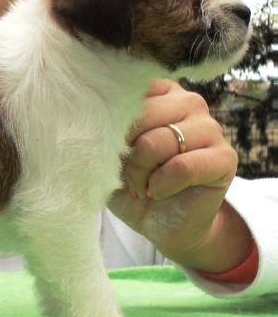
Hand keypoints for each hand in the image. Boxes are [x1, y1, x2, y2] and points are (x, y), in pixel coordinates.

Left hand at [108, 79, 251, 272]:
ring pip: (159, 140)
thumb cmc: (132, 182)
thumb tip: (91, 118)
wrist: (162, 224)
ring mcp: (210, 127)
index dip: (111, 123)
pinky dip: (161, 185)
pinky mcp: (225, 157)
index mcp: (159, 92)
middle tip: (124, 174)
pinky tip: (158, 192)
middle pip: (143, 114)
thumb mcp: (110, 153)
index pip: (129, 91)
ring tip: (140, 186)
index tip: (109, 148)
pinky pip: (182, 167)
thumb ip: (105, 130)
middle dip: (125, 151)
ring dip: (141, 171)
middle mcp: (187, 101)